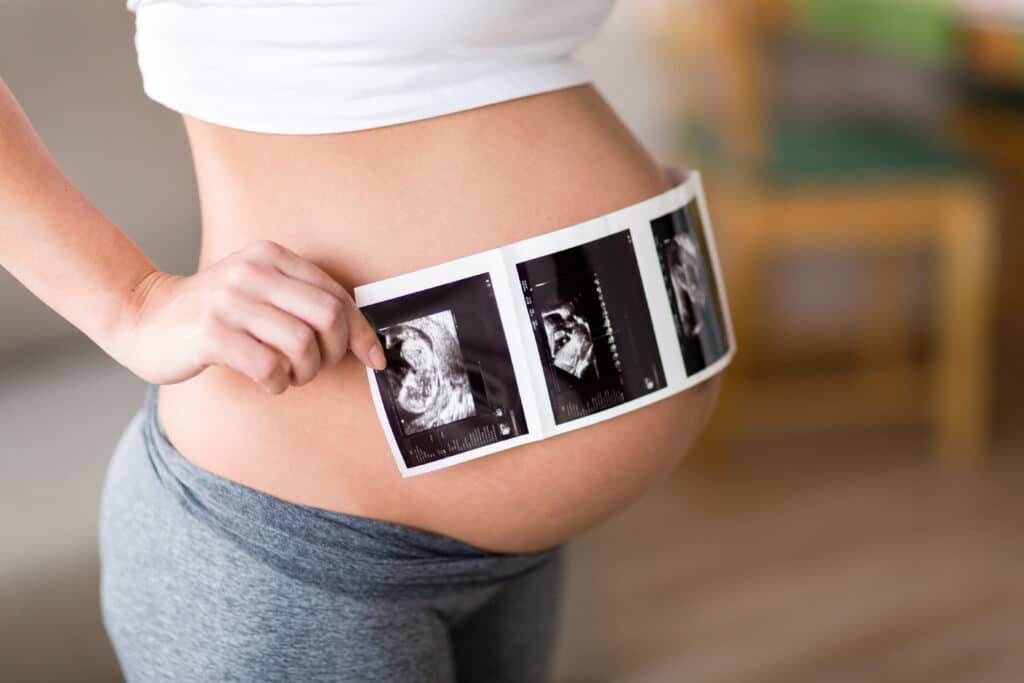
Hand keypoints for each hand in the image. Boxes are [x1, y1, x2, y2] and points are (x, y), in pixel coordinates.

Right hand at [114, 239, 385, 393]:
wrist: (144, 316)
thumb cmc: (214, 313)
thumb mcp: (260, 292)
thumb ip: (304, 304)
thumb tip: (363, 339)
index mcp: (272, 257)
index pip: (337, 295)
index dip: (361, 332)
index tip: (374, 358)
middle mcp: (253, 272)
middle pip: (328, 317)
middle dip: (334, 352)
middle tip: (315, 367)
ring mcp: (230, 300)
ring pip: (302, 344)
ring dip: (304, 372)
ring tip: (288, 376)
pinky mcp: (212, 333)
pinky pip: (269, 366)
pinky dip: (278, 383)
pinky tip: (268, 382)